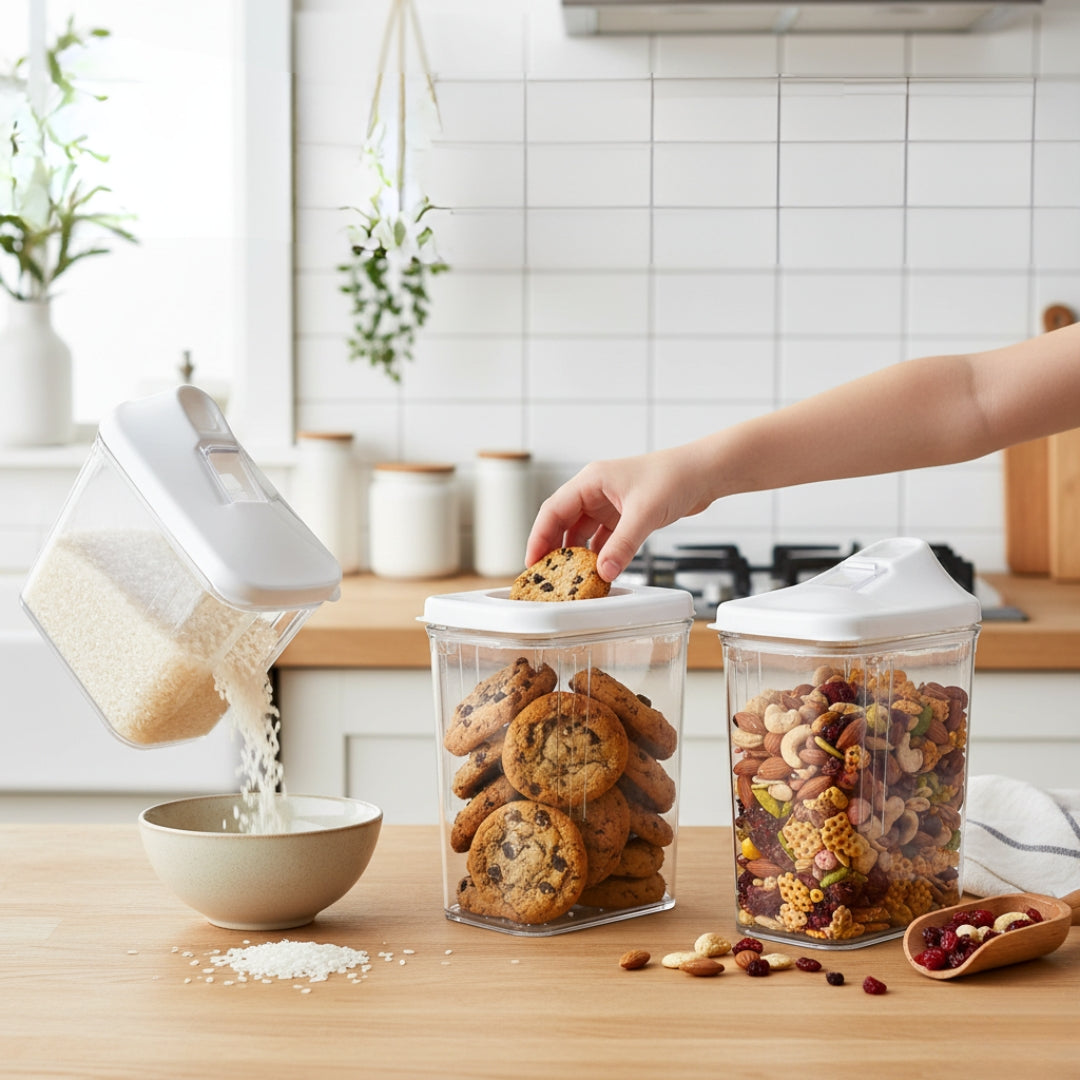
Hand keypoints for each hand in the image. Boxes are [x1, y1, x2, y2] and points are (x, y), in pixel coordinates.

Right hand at [525, 444, 715, 582]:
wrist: (704, 472)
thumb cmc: (674, 476)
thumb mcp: (644, 513)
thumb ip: (622, 545)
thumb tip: (603, 572)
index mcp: (591, 480)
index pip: (553, 510)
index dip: (539, 537)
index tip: (532, 562)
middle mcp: (596, 491)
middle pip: (563, 522)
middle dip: (555, 549)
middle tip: (548, 576)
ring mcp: (610, 504)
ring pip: (584, 533)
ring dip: (579, 555)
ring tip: (573, 578)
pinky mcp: (625, 515)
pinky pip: (604, 539)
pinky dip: (600, 554)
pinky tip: (600, 570)